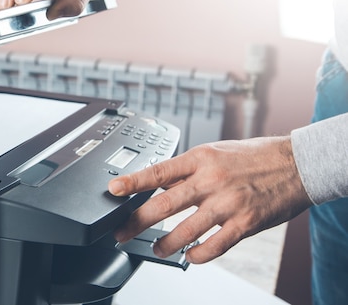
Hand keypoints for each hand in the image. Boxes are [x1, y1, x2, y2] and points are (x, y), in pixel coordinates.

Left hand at [108, 136, 312, 263]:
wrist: (296, 164)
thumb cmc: (252, 156)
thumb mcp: (215, 151)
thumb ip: (187, 169)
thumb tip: (157, 181)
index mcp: (201, 158)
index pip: (159, 171)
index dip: (132, 182)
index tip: (112, 190)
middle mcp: (211, 180)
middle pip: (165, 204)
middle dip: (137, 221)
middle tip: (120, 232)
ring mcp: (228, 203)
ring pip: (187, 230)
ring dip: (165, 244)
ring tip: (156, 249)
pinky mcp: (245, 223)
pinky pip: (216, 246)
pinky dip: (199, 255)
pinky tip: (190, 256)